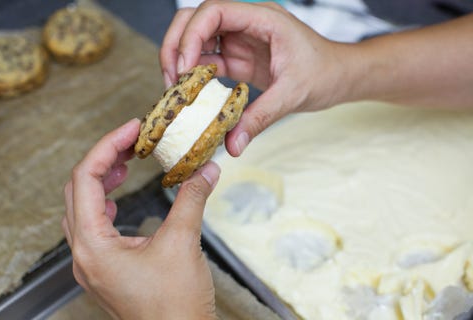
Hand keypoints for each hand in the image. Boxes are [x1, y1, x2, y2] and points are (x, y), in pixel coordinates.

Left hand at [62, 119, 219, 319]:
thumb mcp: (183, 244)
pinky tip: (117, 199)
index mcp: (94, 246)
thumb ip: (192, 200)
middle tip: (131, 140)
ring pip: (81, 209)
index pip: (85, 180)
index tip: (132, 129)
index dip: (107, 147)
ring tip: (123, 162)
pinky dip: (102, 203)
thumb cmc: (174, 306)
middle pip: (78, 191)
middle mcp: (84, 254)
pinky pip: (91, 227)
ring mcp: (92, 264)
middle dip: (103, 159)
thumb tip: (205, 170)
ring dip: (100, 180)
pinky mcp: (105, 269)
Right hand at [160, 0, 350, 155]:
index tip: (185, 68)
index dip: (191, 36)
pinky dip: (195, 78)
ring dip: (181, 62)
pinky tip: (192, 97)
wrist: (339, 76)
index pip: (212, 10)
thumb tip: (232, 144)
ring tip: (177, 91)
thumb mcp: (293, 94)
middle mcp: (246, 24)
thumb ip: (260, 117)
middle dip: (176, 46)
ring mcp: (240, 40)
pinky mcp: (238, 59)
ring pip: (196, 40)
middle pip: (194, 20)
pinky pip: (207, 62)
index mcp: (262, 19)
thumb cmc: (325, 73)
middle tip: (173, 80)